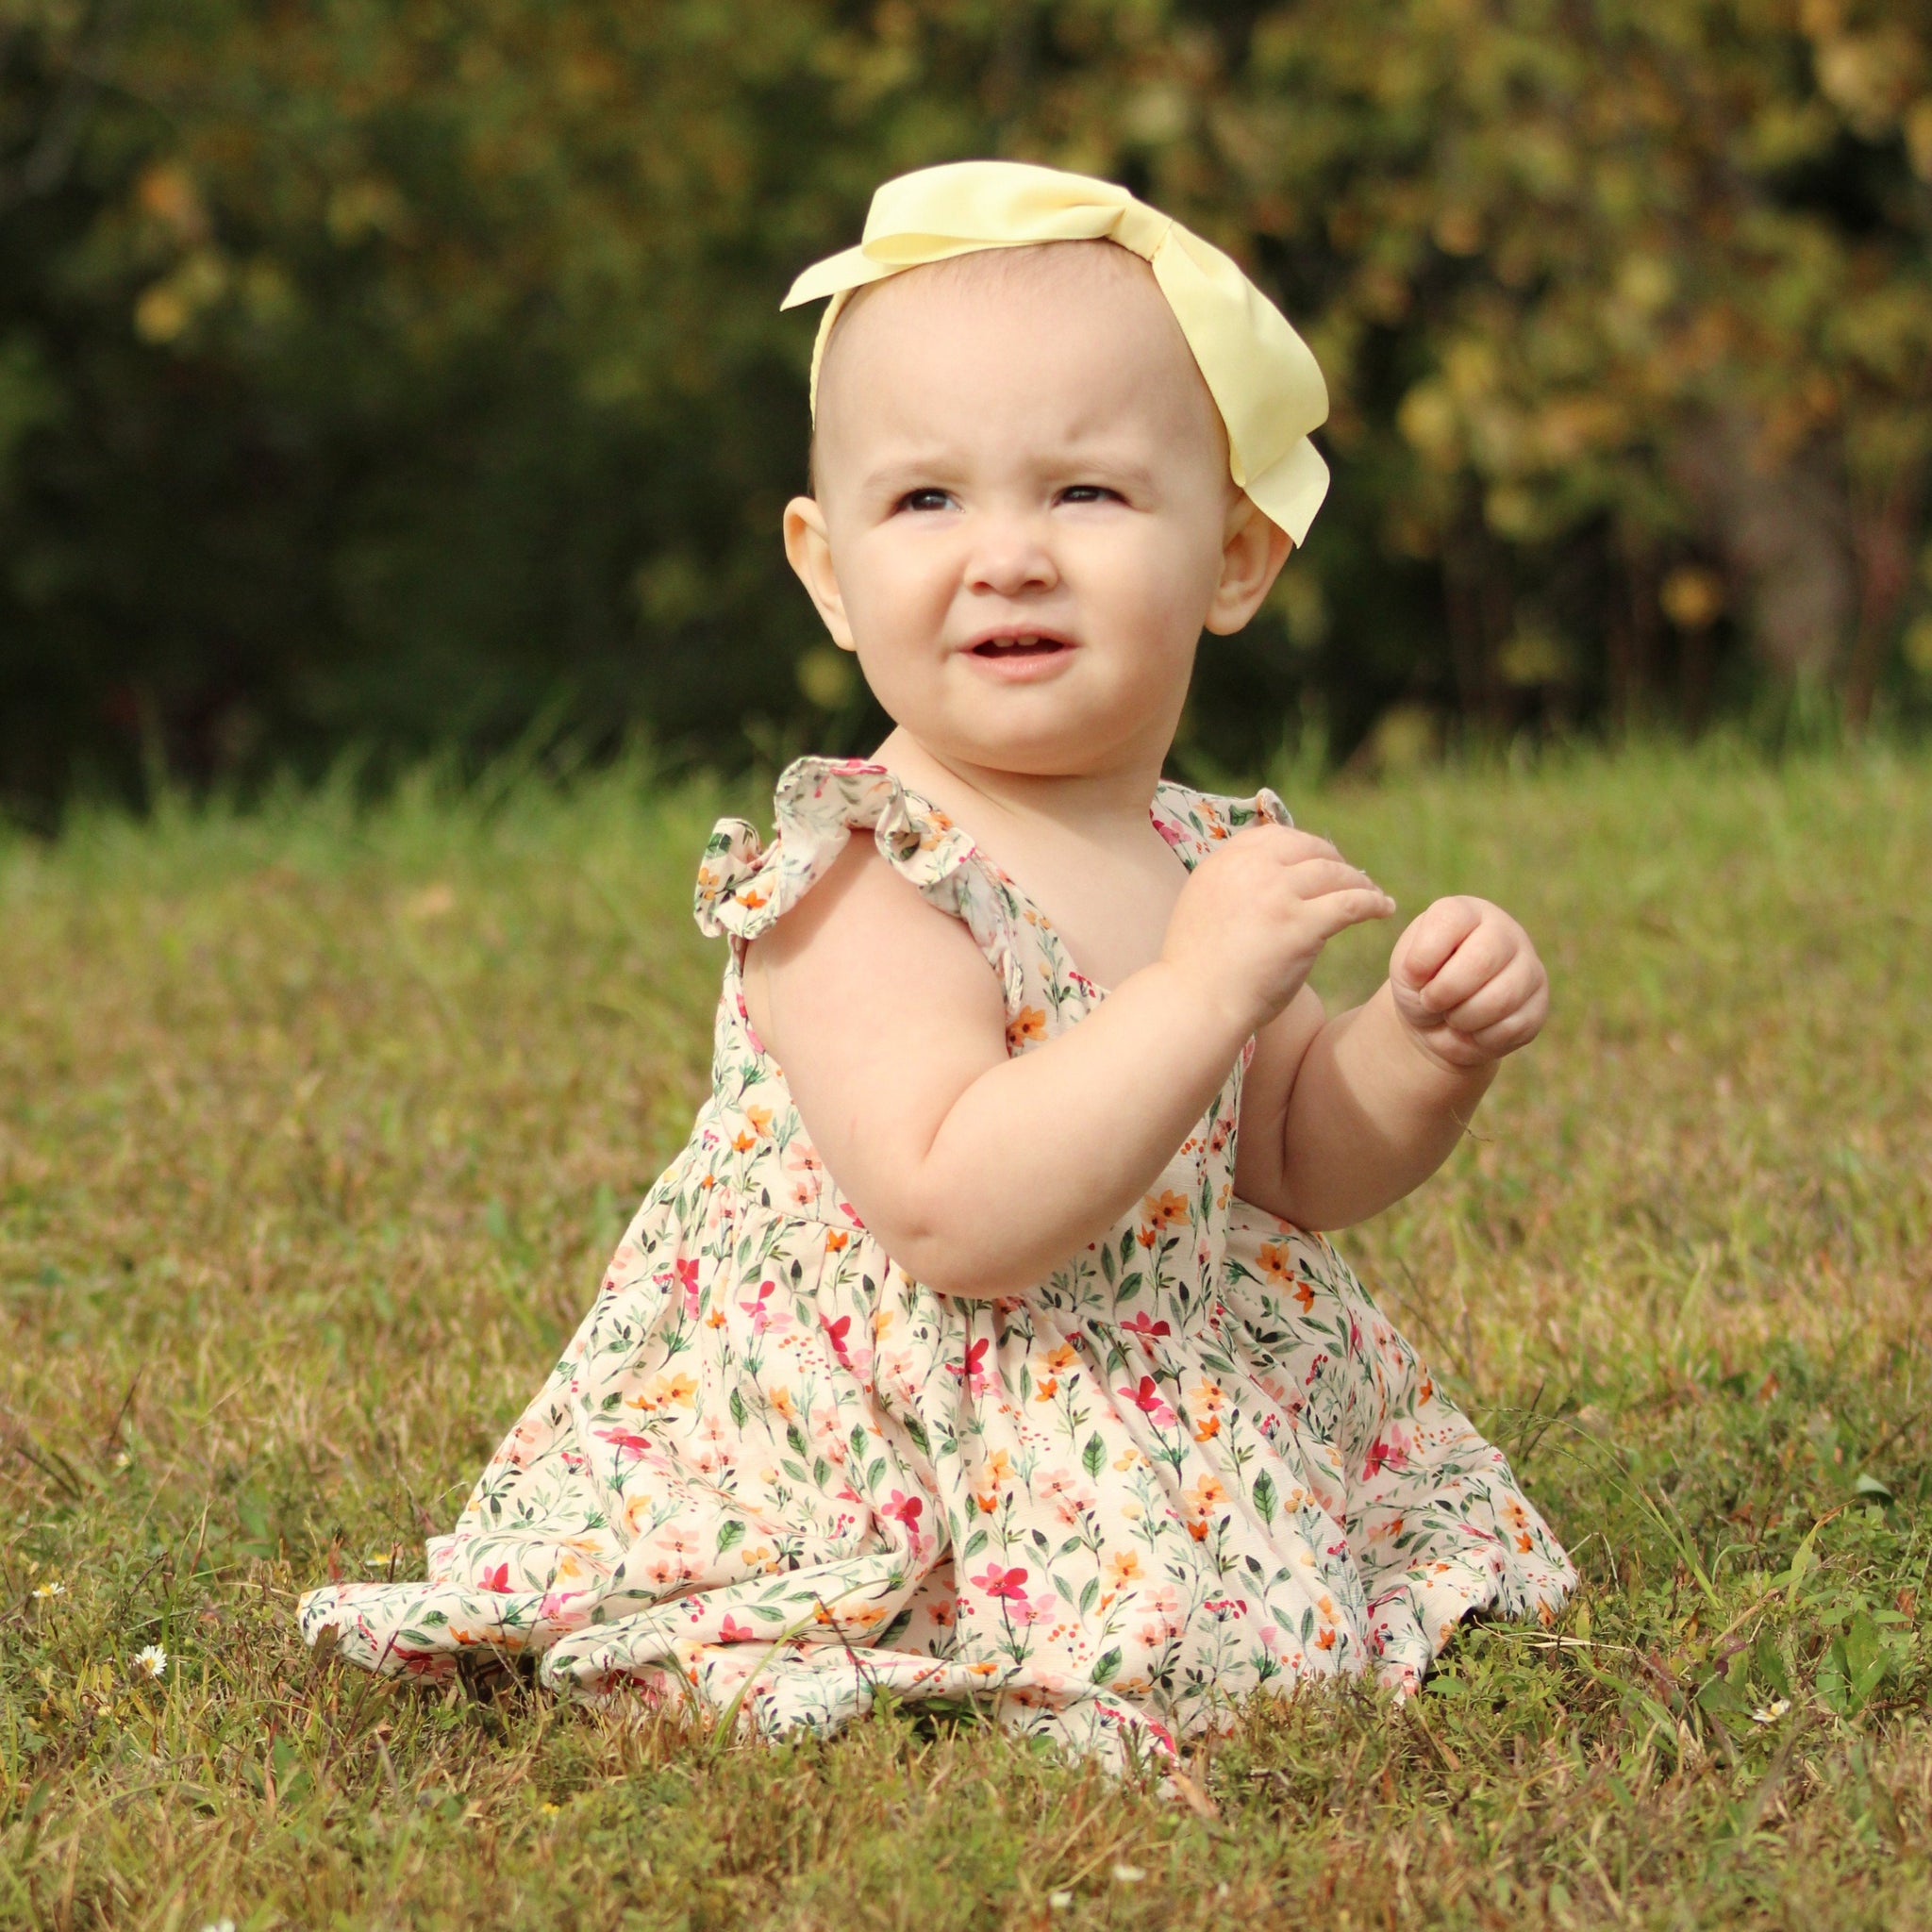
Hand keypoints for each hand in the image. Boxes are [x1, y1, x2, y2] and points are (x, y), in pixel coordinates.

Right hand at [1161, 824, 1395, 1036]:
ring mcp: (1277, 893)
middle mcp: (1250, 868)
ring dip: (1359, 881)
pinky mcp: (1302, 924)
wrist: (1195, 1003)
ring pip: (1335, 873)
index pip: (1274, 835)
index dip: (1303, 846)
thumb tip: (1275, 877)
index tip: (1319, 859)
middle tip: (1351, 876)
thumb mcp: (1205, 906)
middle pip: (1308, 848)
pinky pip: (1352, 903)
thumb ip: (1234, 885)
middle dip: (1334, 860)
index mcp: (1223, 861)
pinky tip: (1384, 909)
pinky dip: (1374, 903)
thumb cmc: (1199, 968)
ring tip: (1372, 893)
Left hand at [1389, 896, 1548, 1069]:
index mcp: (1466, 912)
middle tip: (1431, 1001)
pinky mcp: (1539, 1004)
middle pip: (1481, 959)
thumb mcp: (1405, 970)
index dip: (1423, 956)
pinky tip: (1474, 1029)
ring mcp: (1528, 966)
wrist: (1438, 1022)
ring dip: (1462, 1019)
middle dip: (1445, 991)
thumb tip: (1443, 981)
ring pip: (1500, 998)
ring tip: (1451, 1016)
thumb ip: (1416, 964)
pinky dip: (1481, 1037)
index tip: (1412, 975)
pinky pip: (1511, 1027)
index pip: (1450, 919)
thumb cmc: (1421, 985)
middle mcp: (1504, 931)